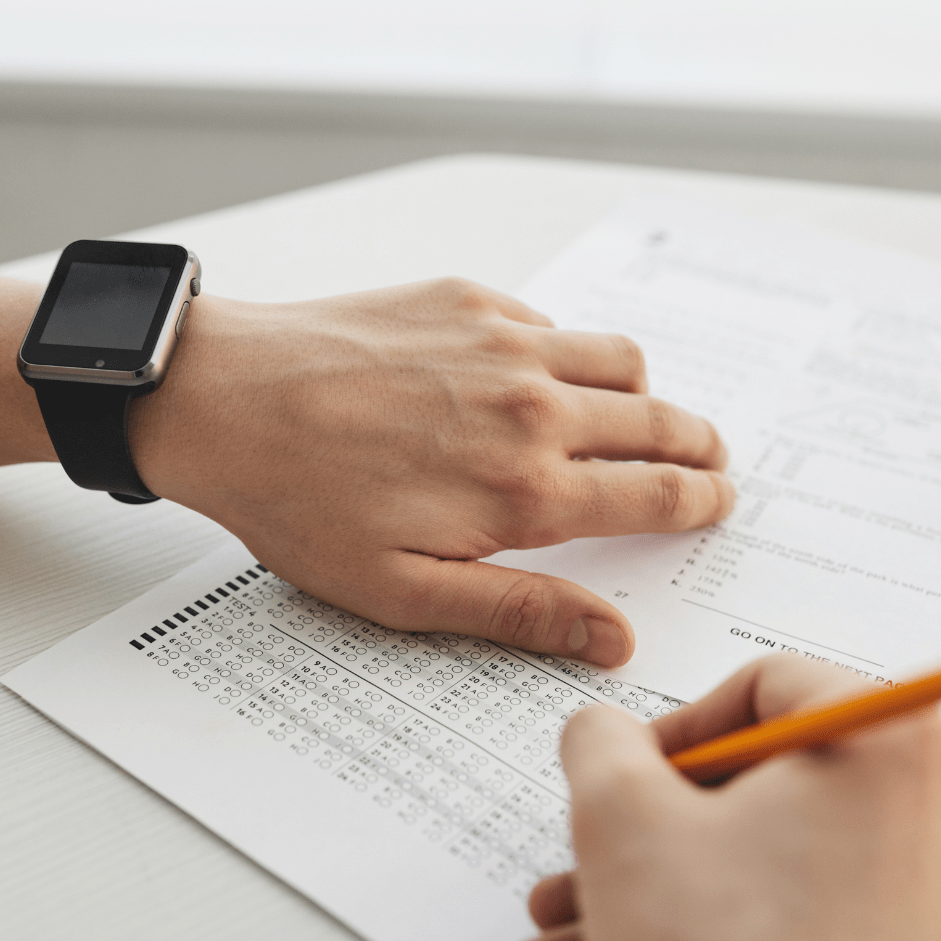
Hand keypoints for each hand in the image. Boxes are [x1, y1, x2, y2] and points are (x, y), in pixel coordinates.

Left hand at [132, 279, 733, 666]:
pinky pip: (551, 321)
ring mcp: (503, 342)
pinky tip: (543, 377)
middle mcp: (533, 407)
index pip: (656, 494)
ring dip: (647, 391)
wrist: (222, 400)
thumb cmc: (299, 503)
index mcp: (526, 489)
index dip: (700, 501)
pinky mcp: (466, 300)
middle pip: (658, 420)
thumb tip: (613, 640)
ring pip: (621, 358)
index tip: (718, 501)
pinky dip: (569, 351)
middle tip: (709, 459)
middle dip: (697, 444)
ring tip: (643, 414)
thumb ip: (521, 612)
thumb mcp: (405, 592)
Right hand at [518, 655, 940, 940]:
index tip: (630, 767)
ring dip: (668, 881)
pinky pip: (802, 914)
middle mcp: (935, 808)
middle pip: (769, 779)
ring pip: (772, 856)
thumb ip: (599, 744)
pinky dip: (719, 925)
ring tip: (582, 921)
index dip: (676, 725)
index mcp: (888, 740)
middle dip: (656, 822)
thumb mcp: (623, 823)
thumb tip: (603, 733)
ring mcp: (936, 893)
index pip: (769, 684)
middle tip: (598, 850)